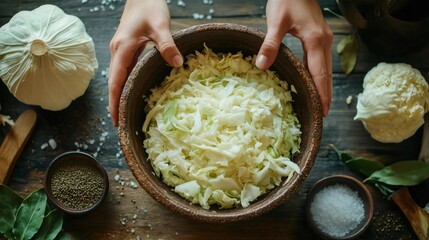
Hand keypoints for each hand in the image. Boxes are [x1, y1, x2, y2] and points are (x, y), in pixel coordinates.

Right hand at [108, 0, 182, 126]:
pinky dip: (125, 85)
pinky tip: (132, 93)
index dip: (115, 100)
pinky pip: (124, 71)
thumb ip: (167, 44)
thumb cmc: (150, 6)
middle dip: (115, 103)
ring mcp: (121, 51)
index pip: (116, 80)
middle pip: (114, 82)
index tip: (116, 118)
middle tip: (120, 124)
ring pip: (118, 78)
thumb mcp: (160, 24)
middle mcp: (118, 52)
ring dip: (119, 95)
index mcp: (122, 48)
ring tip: (124, 114)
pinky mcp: (126, 49)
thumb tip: (177, 63)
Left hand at [256, 0, 332, 115]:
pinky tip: (314, 82)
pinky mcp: (319, 36)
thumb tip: (262, 65)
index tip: (322, 111)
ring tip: (320, 103)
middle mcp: (323, 41)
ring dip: (324, 86)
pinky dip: (320, 74)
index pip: (320, 73)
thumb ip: (270, 44)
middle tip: (322, 114)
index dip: (322, 94)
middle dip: (325, 94)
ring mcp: (323, 38)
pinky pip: (321, 60)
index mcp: (314, 40)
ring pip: (326, 67)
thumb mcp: (275, 21)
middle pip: (327, 74)